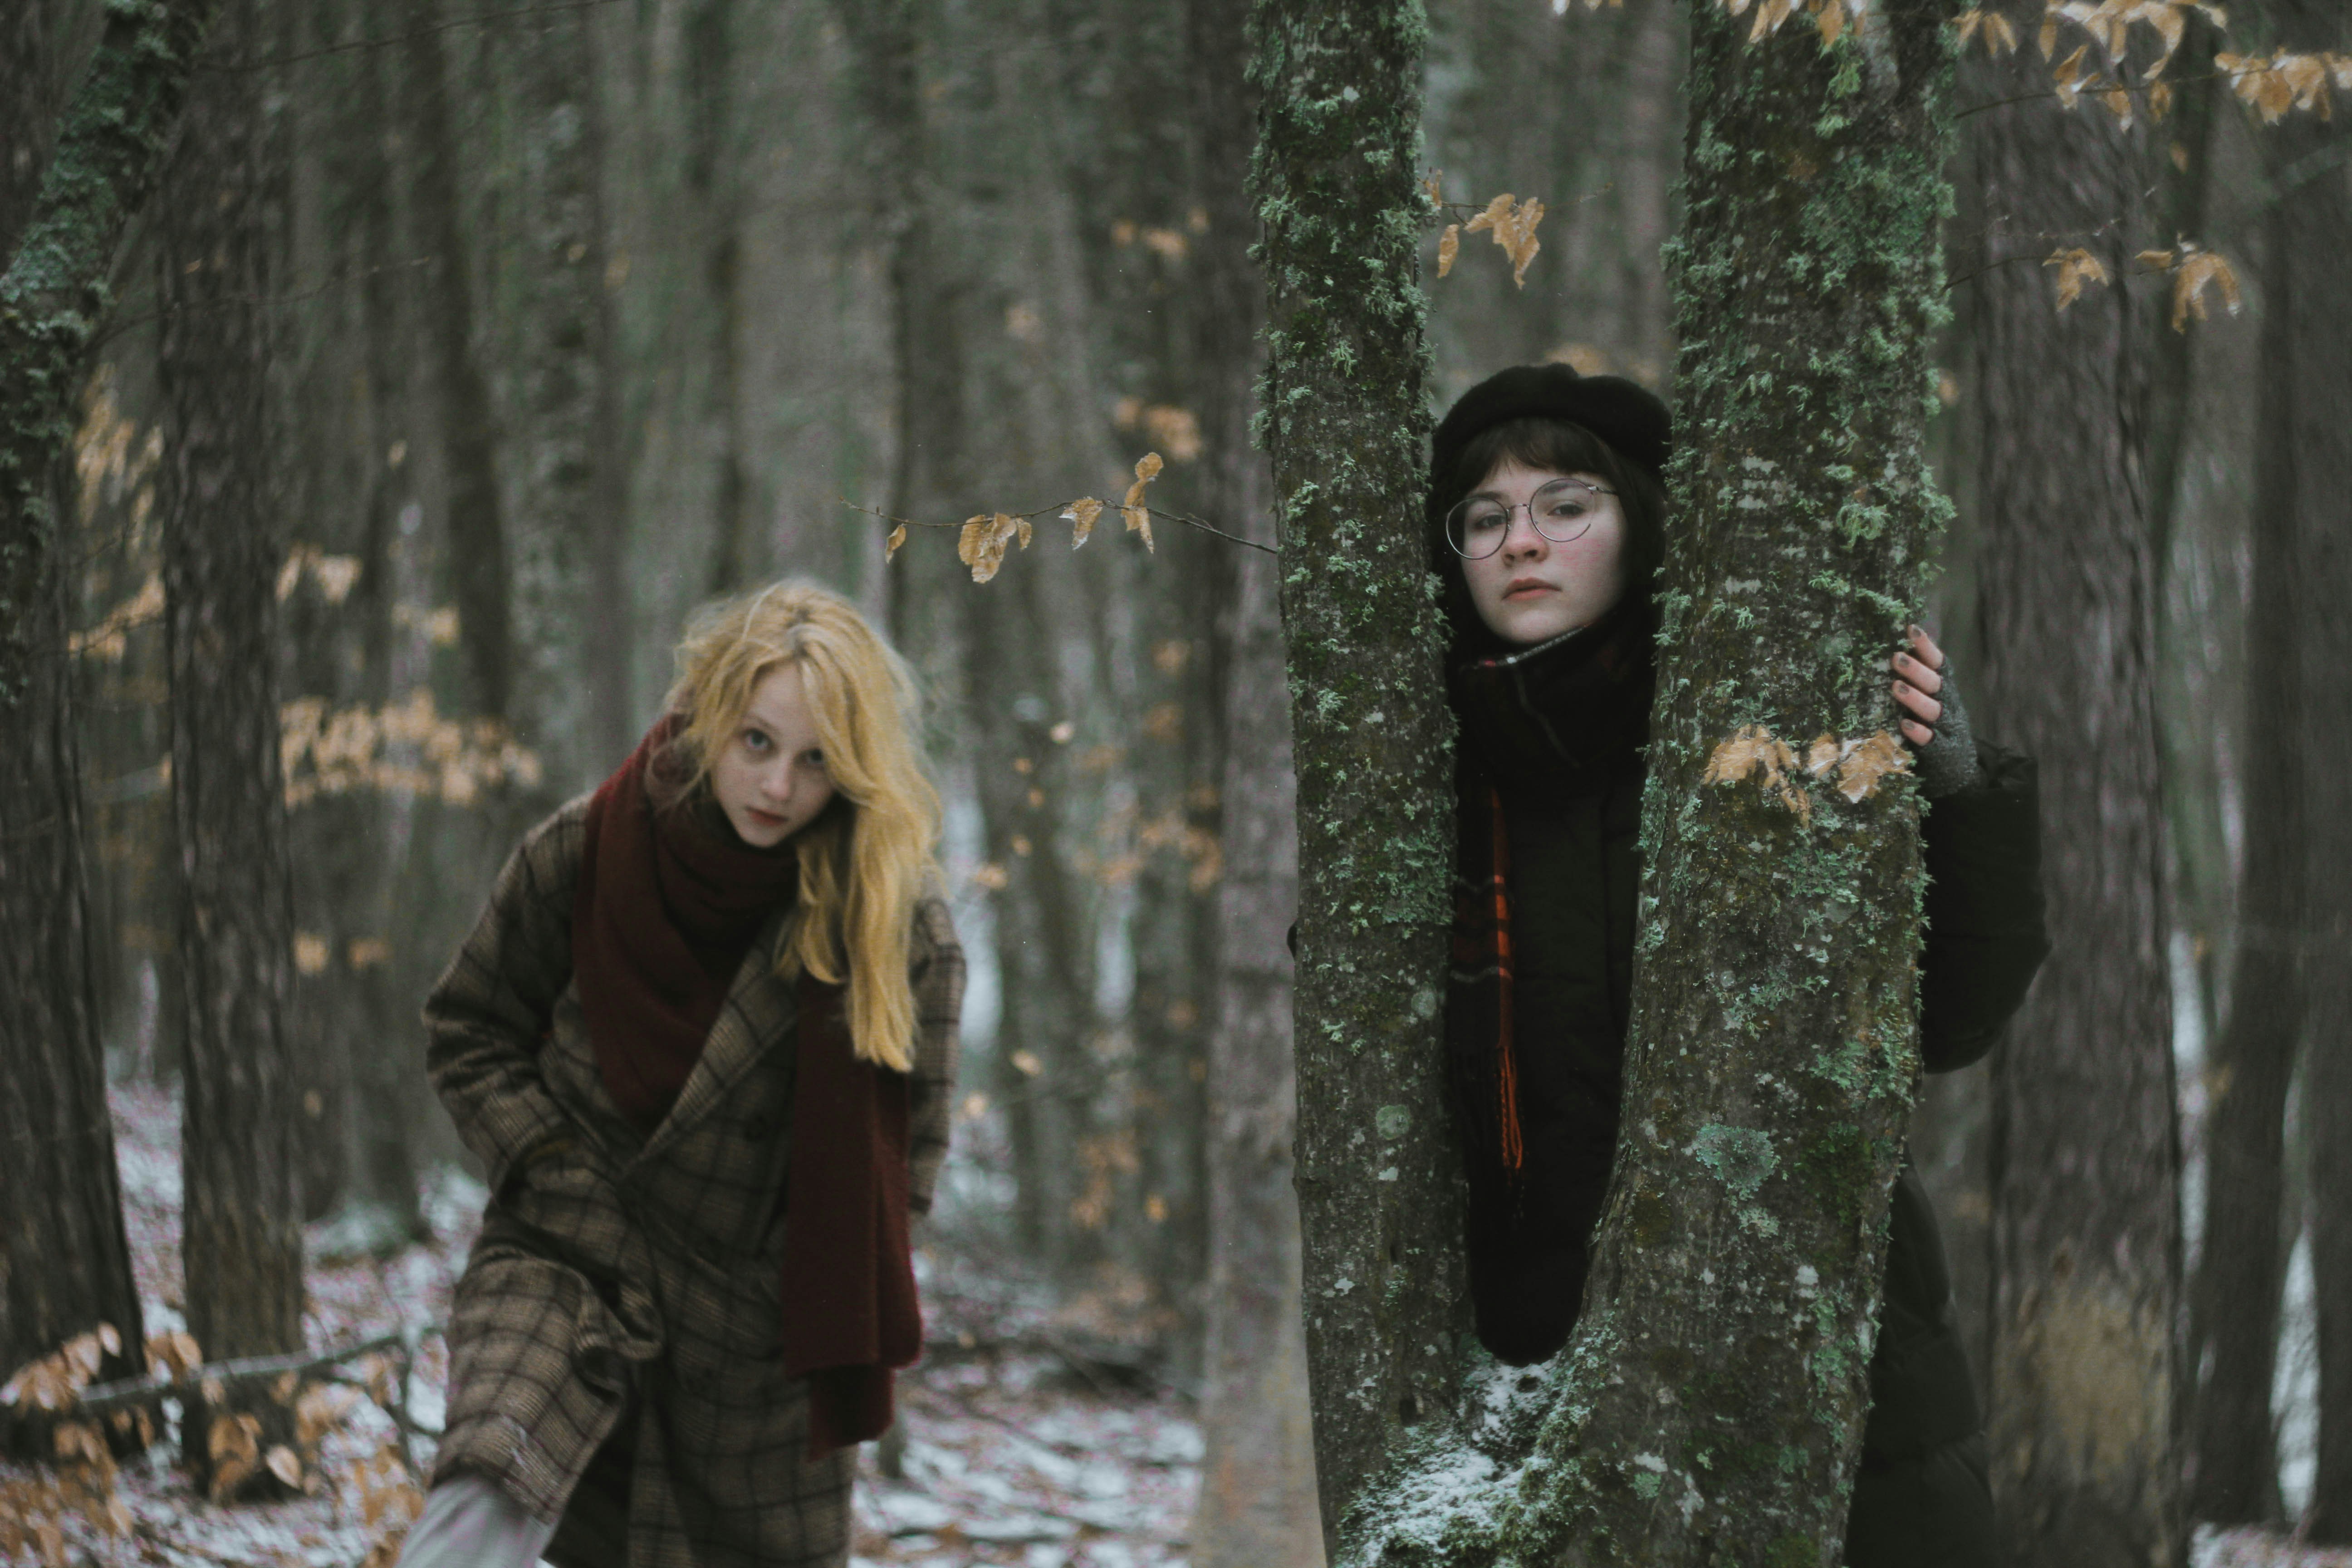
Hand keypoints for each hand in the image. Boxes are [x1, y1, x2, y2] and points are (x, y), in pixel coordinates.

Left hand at [1890, 624, 1944, 746]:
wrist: (1956, 765)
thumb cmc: (1932, 723)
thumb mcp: (1928, 697)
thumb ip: (1916, 678)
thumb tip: (1891, 649)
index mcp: (1943, 688)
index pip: (1937, 663)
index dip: (1926, 646)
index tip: (1911, 629)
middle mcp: (1947, 704)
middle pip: (1935, 683)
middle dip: (1917, 669)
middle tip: (1896, 657)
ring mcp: (1945, 727)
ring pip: (1933, 710)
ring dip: (1915, 698)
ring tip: (1896, 687)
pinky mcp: (1940, 750)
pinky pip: (1930, 739)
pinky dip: (1919, 732)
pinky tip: (1905, 725)